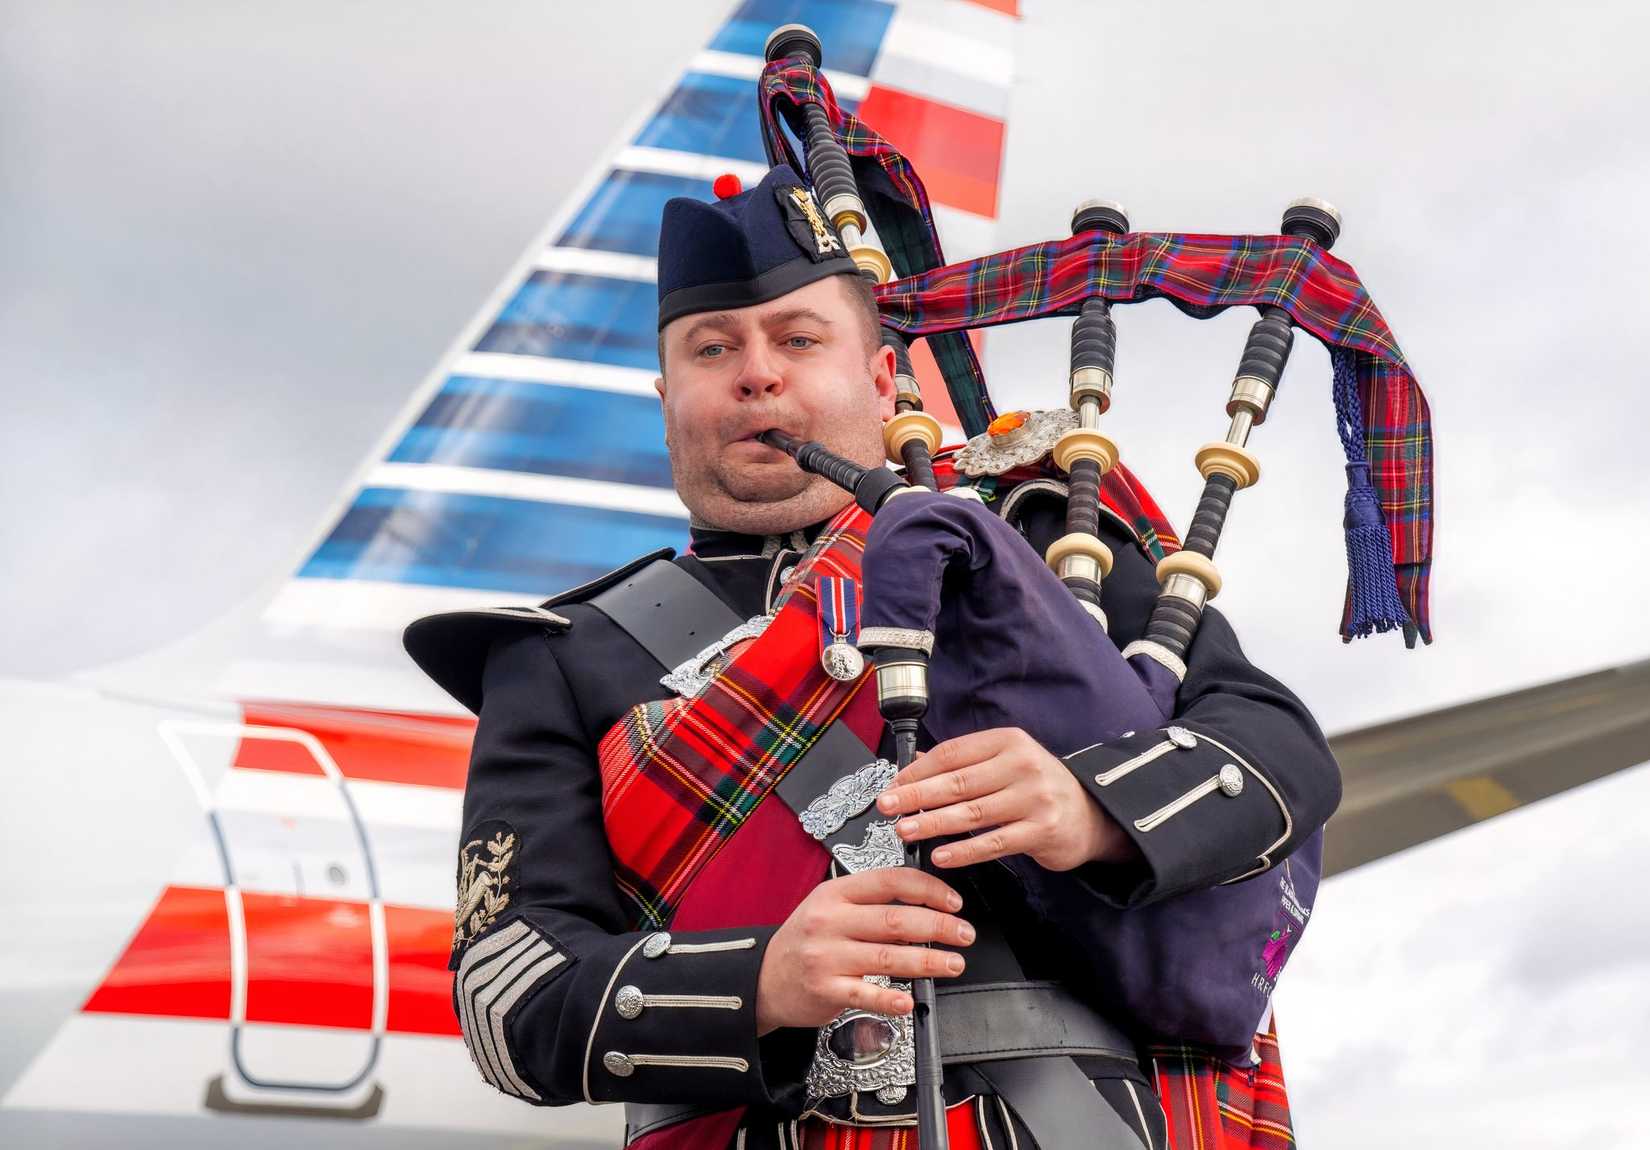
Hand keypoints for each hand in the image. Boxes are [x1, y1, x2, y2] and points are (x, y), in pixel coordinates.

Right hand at [755, 868, 973, 1034]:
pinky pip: (865, 994)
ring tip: (953, 964)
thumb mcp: (829, 906)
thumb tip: (924, 901)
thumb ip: (869, 901)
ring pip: (887, 956)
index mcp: (835, 893)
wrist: (763, 978)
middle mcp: (829, 921)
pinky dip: (890, 999)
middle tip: (964, 934)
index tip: (952, 902)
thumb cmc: (805, 940)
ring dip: (928, 961)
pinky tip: (909, 1001)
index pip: (890, 881)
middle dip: (939, 926)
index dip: (928, 889)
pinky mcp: (825, 990)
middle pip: (895, 919)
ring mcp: (826, 956)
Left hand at [876, 727, 1135, 872]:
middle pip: (958, 782)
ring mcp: (1034, 798)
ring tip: (904, 830)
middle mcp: (1022, 765)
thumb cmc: (1038, 787)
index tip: (893, 784)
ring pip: (972, 813)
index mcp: (1008, 742)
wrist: (1090, 814)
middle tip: (887, 806)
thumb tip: (913, 768)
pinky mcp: (1041, 830)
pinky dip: (963, 851)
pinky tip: (940, 856)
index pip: (952, 753)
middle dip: (916, 796)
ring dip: (933, 823)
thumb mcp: (1006, 762)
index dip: (918, 770)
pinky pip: (993, 843)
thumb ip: (965, 764)